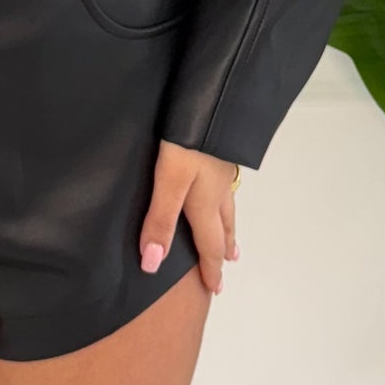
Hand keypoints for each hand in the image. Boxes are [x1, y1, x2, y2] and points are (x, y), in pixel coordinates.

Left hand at [138, 140, 240, 295]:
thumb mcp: (169, 181)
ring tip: (232, 238)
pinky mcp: (220, 148)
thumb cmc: (190, 139)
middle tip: (230, 264)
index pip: (209, 244)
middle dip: (224, 249)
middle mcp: (218, 188)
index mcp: (205, 202)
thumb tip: (153, 264)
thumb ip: (160, 220)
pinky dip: (225, 199)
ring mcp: (222, 167)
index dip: (210, 267)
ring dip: (228, 226)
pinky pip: (225, 185)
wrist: (214, 97)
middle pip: (223, 226)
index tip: (215, 288)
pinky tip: (220, 188)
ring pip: (227, 205)